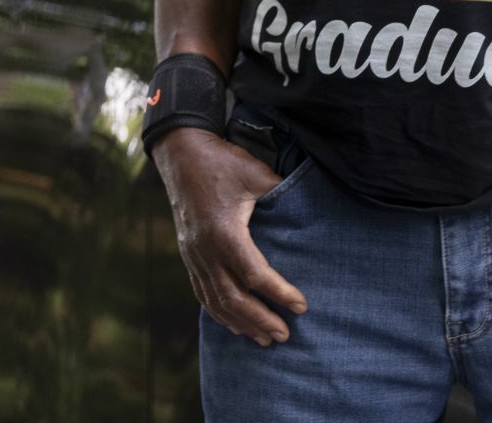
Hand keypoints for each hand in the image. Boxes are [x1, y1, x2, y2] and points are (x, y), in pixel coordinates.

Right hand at [151, 127, 308, 346]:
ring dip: (241, 323)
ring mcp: (193, 255)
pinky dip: (219, 313)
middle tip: (285, 335)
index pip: (255, 275)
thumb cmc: (222, 162)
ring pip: (216, 301)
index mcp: (225, 231)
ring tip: (266, 339)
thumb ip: (282, 195)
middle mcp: (206, 250)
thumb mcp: (256, 174)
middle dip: (261, 320)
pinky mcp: (188, 255)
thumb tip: (310, 211)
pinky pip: (202, 293)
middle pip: (234, 298)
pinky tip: (235, 324)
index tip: (301, 306)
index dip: (280, 294)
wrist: (181, 153)